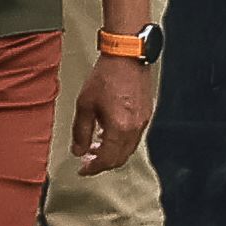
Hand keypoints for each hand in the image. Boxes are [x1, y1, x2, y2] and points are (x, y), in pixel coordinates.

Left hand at [72, 53, 158, 176]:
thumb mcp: (85, 105)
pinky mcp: (146, 114)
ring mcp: (143, 121)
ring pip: (128, 149)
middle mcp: (135, 128)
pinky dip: (121, 142)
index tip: (83, 169)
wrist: (126, 56)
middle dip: (102, 163)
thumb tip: (78, 151)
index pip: (107, 159)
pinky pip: (134, 137)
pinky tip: (108, 133)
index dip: (93, 168)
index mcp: (119, 128)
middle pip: (120, 158)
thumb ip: (80, 132)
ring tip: (95, 147)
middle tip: (88, 161)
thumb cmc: (106, 75)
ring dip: (112, 153)